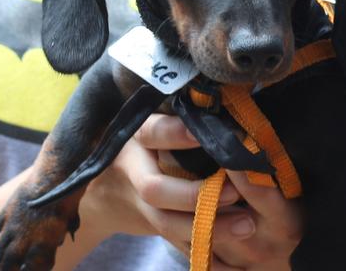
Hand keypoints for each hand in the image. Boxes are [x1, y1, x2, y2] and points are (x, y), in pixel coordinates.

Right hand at [85, 114, 304, 269]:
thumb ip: (178, 114)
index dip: (176, 134)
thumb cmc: (142, 146)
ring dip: (207, 228)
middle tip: (235, 194)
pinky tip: (229, 262)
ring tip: (246, 225)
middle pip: (155, 189)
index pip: (151, 133)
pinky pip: (175, 245)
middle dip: (196, 196)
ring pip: (166, 223)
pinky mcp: (150, 228)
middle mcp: (133, 171)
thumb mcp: (149, 123)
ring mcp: (138, 204)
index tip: (204, 133)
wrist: (100, 193)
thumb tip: (228, 93)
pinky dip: (202, 254)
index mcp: (134, 138)